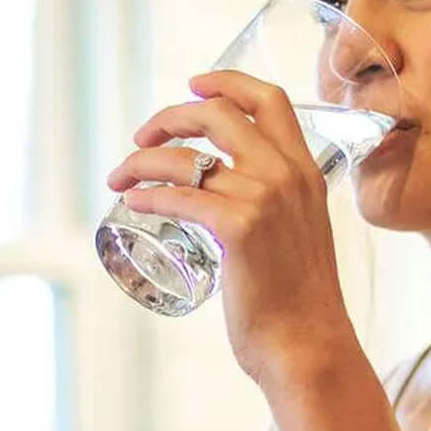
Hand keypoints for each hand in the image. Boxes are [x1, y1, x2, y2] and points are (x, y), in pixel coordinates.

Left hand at [105, 70, 356, 380]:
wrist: (310, 348)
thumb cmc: (300, 305)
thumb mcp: (300, 236)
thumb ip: (279, 210)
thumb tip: (235, 206)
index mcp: (307, 171)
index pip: (269, 100)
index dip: (226, 82)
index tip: (194, 85)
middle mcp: (288, 175)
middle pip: (218, 114)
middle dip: (169, 118)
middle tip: (142, 138)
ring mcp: (265, 199)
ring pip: (187, 157)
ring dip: (141, 161)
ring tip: (120, 177)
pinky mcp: (239, 229)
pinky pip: (178, 196)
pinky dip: (147, 195)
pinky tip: (132, 202)